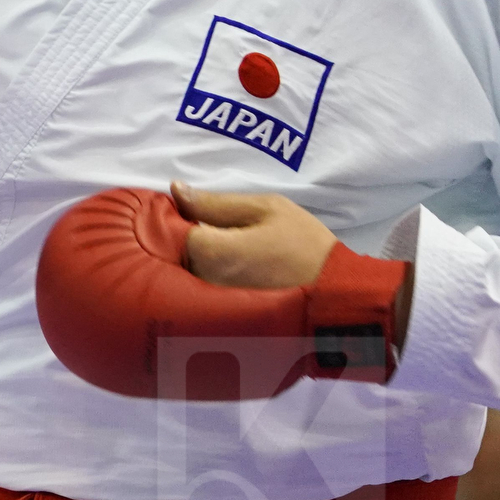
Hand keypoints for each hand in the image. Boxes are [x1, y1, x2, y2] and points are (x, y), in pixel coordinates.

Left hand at [172, 183, 338, 287]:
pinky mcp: (220, 310)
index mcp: (210, 251)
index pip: (165, 230)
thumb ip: (215, 202)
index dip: (170, 215)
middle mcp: (201, 279)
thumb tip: (176, 189)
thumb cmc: (304, 243)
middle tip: (201, 221)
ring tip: (215, 240)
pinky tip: (221, 260)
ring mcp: (209, 299)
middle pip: (170, 251)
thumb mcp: (265, 209)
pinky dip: (199, 269)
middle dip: (176, 234)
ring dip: (187, 252)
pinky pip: (196, 284)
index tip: (183, 206)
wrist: (333, 290)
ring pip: (182, 268)